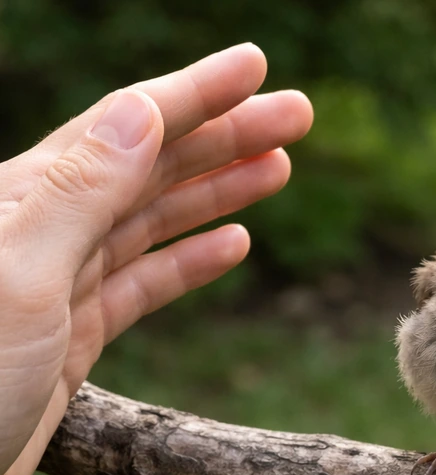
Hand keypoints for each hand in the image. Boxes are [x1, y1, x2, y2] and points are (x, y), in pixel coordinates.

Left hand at [0, 43, 312, 474]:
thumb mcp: (18, 280)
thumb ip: (78, 193)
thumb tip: (142, 110)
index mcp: (20, 201)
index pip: (125, 126)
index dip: (195, 91)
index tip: (256, 65)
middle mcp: (37, 230)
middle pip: (148, 165)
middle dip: (225, 135)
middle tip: (297, 115)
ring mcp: (55, 284)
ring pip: (151, 220)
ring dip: (217, 191)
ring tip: (280, 168)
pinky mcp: (71, 338)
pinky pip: (142, 284)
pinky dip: (190, 261)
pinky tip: (235, 246)